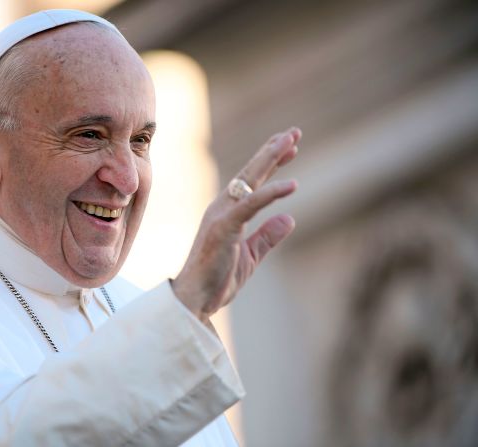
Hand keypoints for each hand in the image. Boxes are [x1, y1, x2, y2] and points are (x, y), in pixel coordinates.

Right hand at [171, 127, 300, 322]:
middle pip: (251, 173)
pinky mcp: (224, 227)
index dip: (271, 163)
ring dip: (270, 159)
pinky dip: (271, 193)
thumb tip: (290, 218)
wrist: (195, 300)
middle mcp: (222, 208)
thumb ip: (267, 237)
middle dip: (273, 151)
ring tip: (291, 141)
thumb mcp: (250, 256)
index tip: (291, 148)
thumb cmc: (217, 280)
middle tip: (294, 132)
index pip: (251, 182)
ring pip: (249, 180)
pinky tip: (292, 184)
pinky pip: (251, 205)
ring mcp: (221, 215)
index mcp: (227, 213)